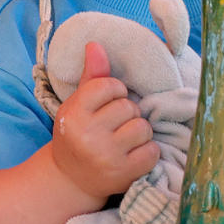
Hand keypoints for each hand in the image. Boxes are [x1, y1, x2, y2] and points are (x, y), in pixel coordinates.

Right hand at [51, 42, 158, 199]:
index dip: (114, 92)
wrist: (71, 180)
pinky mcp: (123, 174)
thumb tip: (95, 44)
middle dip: (127, 114)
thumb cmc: (78, 135)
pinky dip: (148, 152)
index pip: (108, 86)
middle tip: (116, 125)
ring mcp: (106, 156)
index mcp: (74, 113)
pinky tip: (133, 154)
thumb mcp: (78, 105)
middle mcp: (88, 135)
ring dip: (139, 132)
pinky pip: (152, 151)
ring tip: (126, 140)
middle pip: (128, 107)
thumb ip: (91, 76)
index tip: (108, 103)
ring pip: (142, 128)